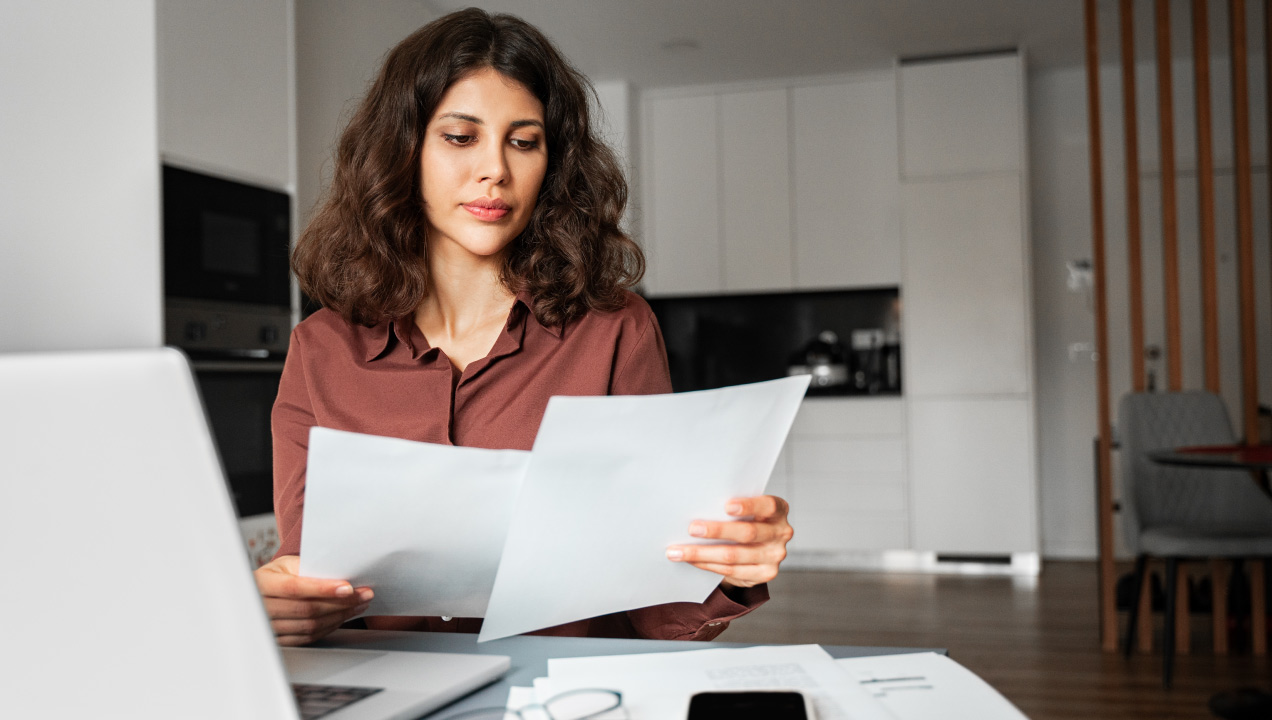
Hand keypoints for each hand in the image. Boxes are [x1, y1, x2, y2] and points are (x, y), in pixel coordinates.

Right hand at [253, 555, 373, 645]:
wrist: (260, 594)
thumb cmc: (278, 575)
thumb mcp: (288, 565)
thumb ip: (309, 569)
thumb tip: (342, 573)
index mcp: (261, 584)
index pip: (295, 588)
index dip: (323, 589)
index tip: (348, 587)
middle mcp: (261, 608)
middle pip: (306, 609)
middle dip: (340, 603)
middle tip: (364, 594)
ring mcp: (269, 628)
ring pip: (310, 626)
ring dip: (340, 616)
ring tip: (359, 604)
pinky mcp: (280, 640)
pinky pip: (309, 637)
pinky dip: (330, 627)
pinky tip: (343, 616)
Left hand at [665, 495, 793, 589]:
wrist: (758, 550)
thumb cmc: (746, 520)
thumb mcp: (747, 511)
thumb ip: (732, 509)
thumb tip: (696, 506)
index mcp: (779, 510)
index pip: (768, 506)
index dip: (749, 506)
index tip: (726, 506)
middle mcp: (781, 533)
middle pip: (747, 533)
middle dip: (716, 531)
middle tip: (692, 529)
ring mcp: (775, 556)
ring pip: (734, 555)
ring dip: (702, 553)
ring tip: (678, 551)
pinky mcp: (765, 574)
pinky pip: (731, 571)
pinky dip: (707, 565)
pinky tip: (691, 560)